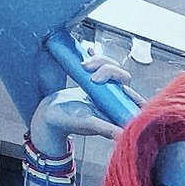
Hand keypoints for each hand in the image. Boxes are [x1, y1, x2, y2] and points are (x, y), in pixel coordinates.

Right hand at [29, 47, 143, 153]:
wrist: (49, 114)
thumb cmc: (66, 122)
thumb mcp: (87, 123)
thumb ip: (106, 128)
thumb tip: (123, 134)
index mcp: (116, 113)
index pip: (135, 101)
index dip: (133, 92)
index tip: (121, 88)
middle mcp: (112, 101)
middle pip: (123, 79)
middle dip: (110, 71)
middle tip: (92, 76)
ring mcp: (103, 90)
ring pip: (112, 69)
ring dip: (100, 62)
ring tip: (84, 65)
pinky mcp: (94, 81)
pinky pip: (99, 66)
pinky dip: (96, 57)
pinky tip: (89, 51)